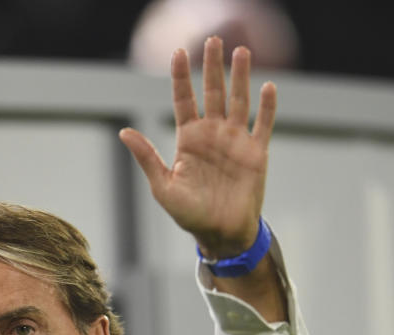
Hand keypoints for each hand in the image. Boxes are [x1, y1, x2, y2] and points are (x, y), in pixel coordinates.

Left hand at [119, 37, 276, 258]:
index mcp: (188, 139)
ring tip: (241, 52)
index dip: (181, 76)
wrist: (221, 234)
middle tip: (213, 40)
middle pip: (212, 92)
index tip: (177, 52)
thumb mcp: (163, 187)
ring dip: (240, 77)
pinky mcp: (256, 153)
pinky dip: (267, 107)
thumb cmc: (190, 214)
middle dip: (212, 66)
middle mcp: (212, 135)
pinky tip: (268, 87)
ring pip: (239, 101)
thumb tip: (124, 132)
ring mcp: (235, 141)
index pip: (184, 100)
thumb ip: (147, 158)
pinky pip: (263, 124)